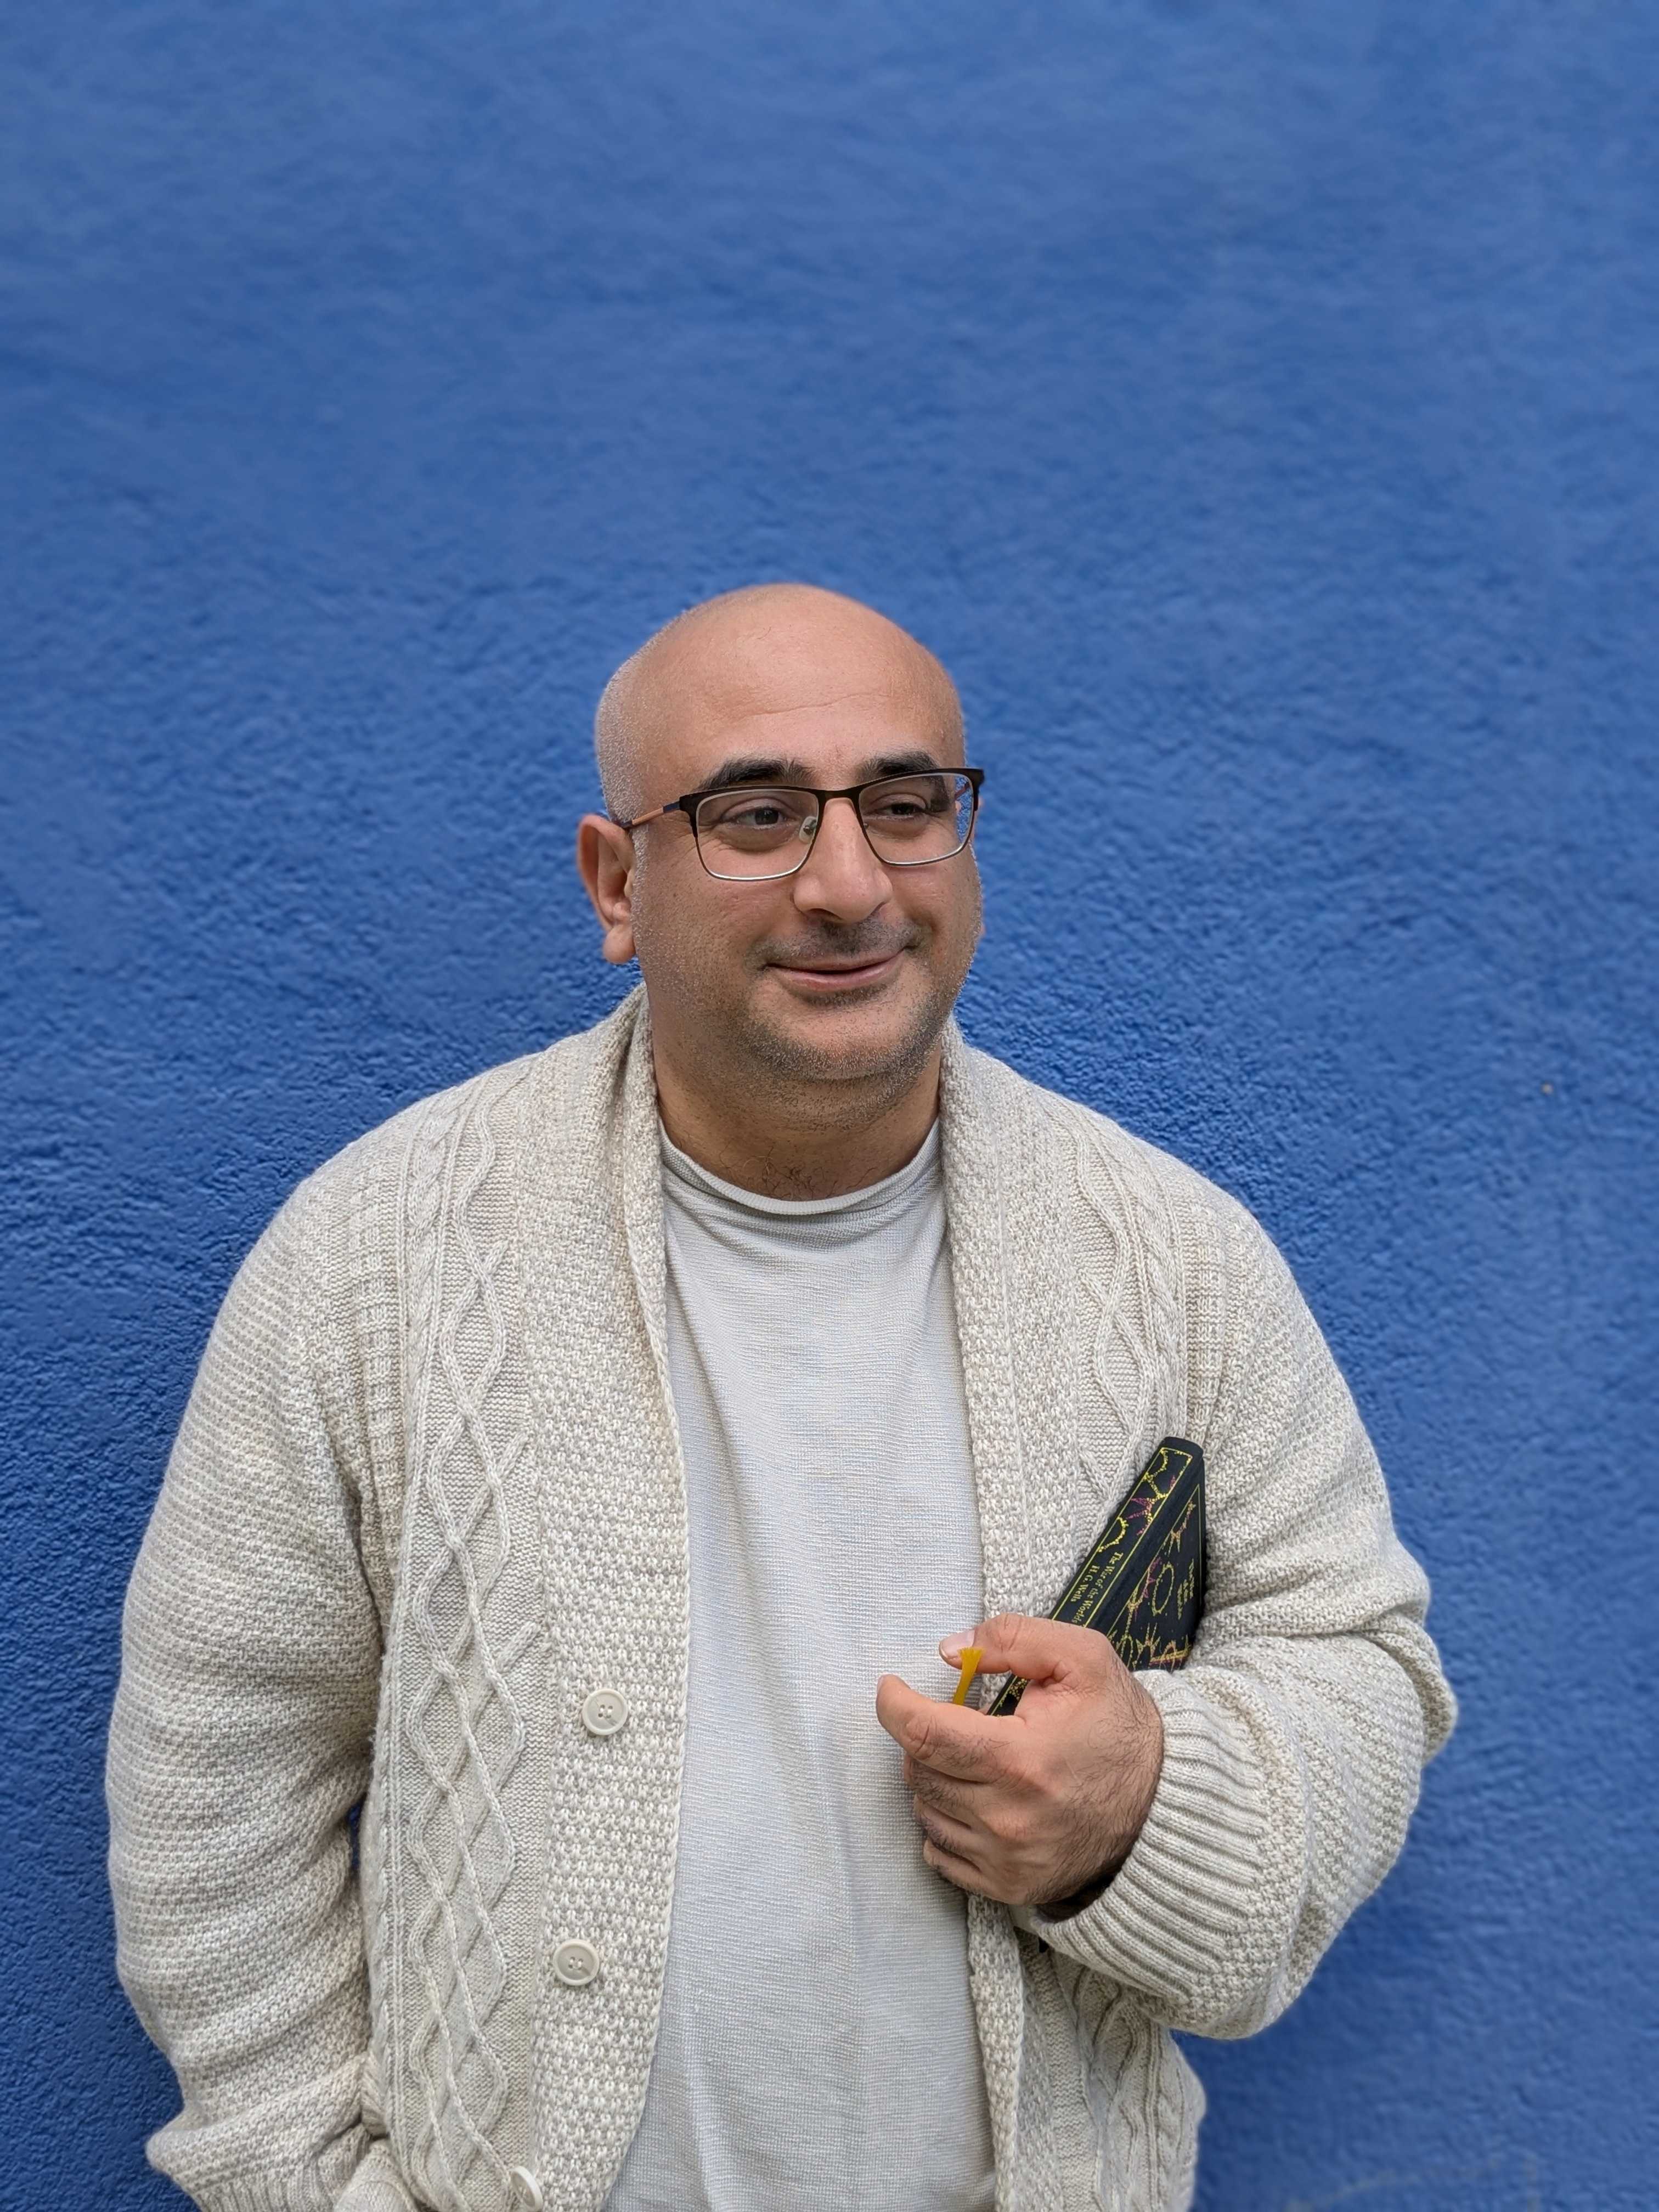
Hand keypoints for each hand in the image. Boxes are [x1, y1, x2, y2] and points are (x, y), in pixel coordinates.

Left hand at [874, 1613, 1164, 1910]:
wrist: (1164, 1803)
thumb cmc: (1118, 1724)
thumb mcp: (1081, 1656)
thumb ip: (1012, 1638)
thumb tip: (948, 1651)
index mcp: (1021, 1759)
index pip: (925, 1735)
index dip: (895, 1706)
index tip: (892, 1688)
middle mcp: (1008, 1819)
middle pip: (920, 1772)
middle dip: (923, 1738)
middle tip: (953, 1720)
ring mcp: (1007, 1861)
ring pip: (925, 1813)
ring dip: (935, 1779)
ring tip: (972, 1760)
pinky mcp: (1009, 1887)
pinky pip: (940, 1856)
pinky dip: (944, 1824)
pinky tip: (975, 1801)